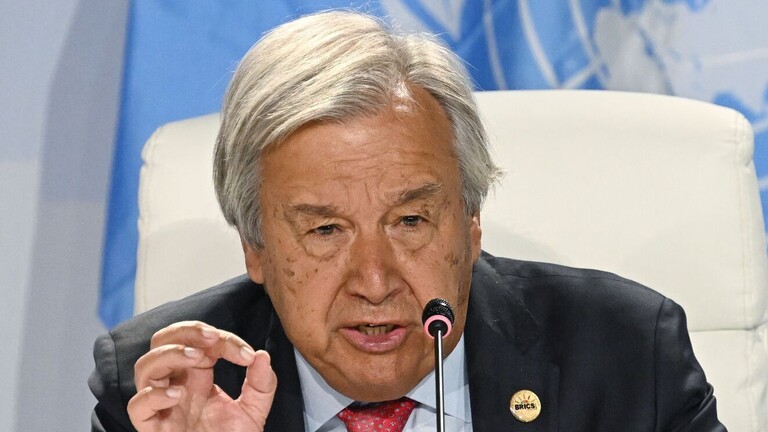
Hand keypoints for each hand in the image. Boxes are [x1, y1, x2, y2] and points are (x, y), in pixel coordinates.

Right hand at [127, 321, 276, 430]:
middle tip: (211, 337)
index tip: (246, 354)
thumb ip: (261, 384)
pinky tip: (178, 395)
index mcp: (197, 375)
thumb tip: (262, 355)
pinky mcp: (153, 428)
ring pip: (144, 366)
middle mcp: (176, 384)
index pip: (200, 342)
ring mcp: (162, 405)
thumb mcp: (254, 410)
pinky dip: (153, 395)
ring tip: (196, 358)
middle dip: (185, 331)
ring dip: (169, 354)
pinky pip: (136, 406)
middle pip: (162, 341)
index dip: (222, 339)